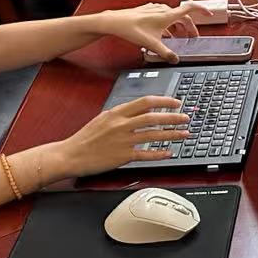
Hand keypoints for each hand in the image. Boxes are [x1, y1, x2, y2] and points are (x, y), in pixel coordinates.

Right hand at [55, 96, 189, 175]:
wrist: (70, 155)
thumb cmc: (86, 138)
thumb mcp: (103, 118)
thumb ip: (122, 114)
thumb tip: (139, 111)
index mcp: (117, 113)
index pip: (146, 102)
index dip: (164, 101)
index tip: (176, 102)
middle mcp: (121, 125)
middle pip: (153, 117)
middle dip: (173, 117)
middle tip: (186, 117)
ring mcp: (123, 141)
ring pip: (153, 135)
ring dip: (172, 134)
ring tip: (184, 134)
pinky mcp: (122, 156)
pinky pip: (145, 154)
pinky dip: (159, 153)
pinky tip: (169, 152)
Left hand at [99, 2, 197, 61]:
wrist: (114, 22)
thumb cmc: (131, 29)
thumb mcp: (151, 45)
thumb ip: (166, 53)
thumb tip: (175, 59)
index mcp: (167, 15)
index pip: (190, 8)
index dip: (202, 10)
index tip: (209, 14)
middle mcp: (163, 10)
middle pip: (182, 16)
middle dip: (189, 27)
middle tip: (192, 36)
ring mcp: (155, 9)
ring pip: (172, 16)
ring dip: (178, 26)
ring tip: (178, 36)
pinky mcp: (148, 11)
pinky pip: (163, 16)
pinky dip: (168, 24)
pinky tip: (163, 32)